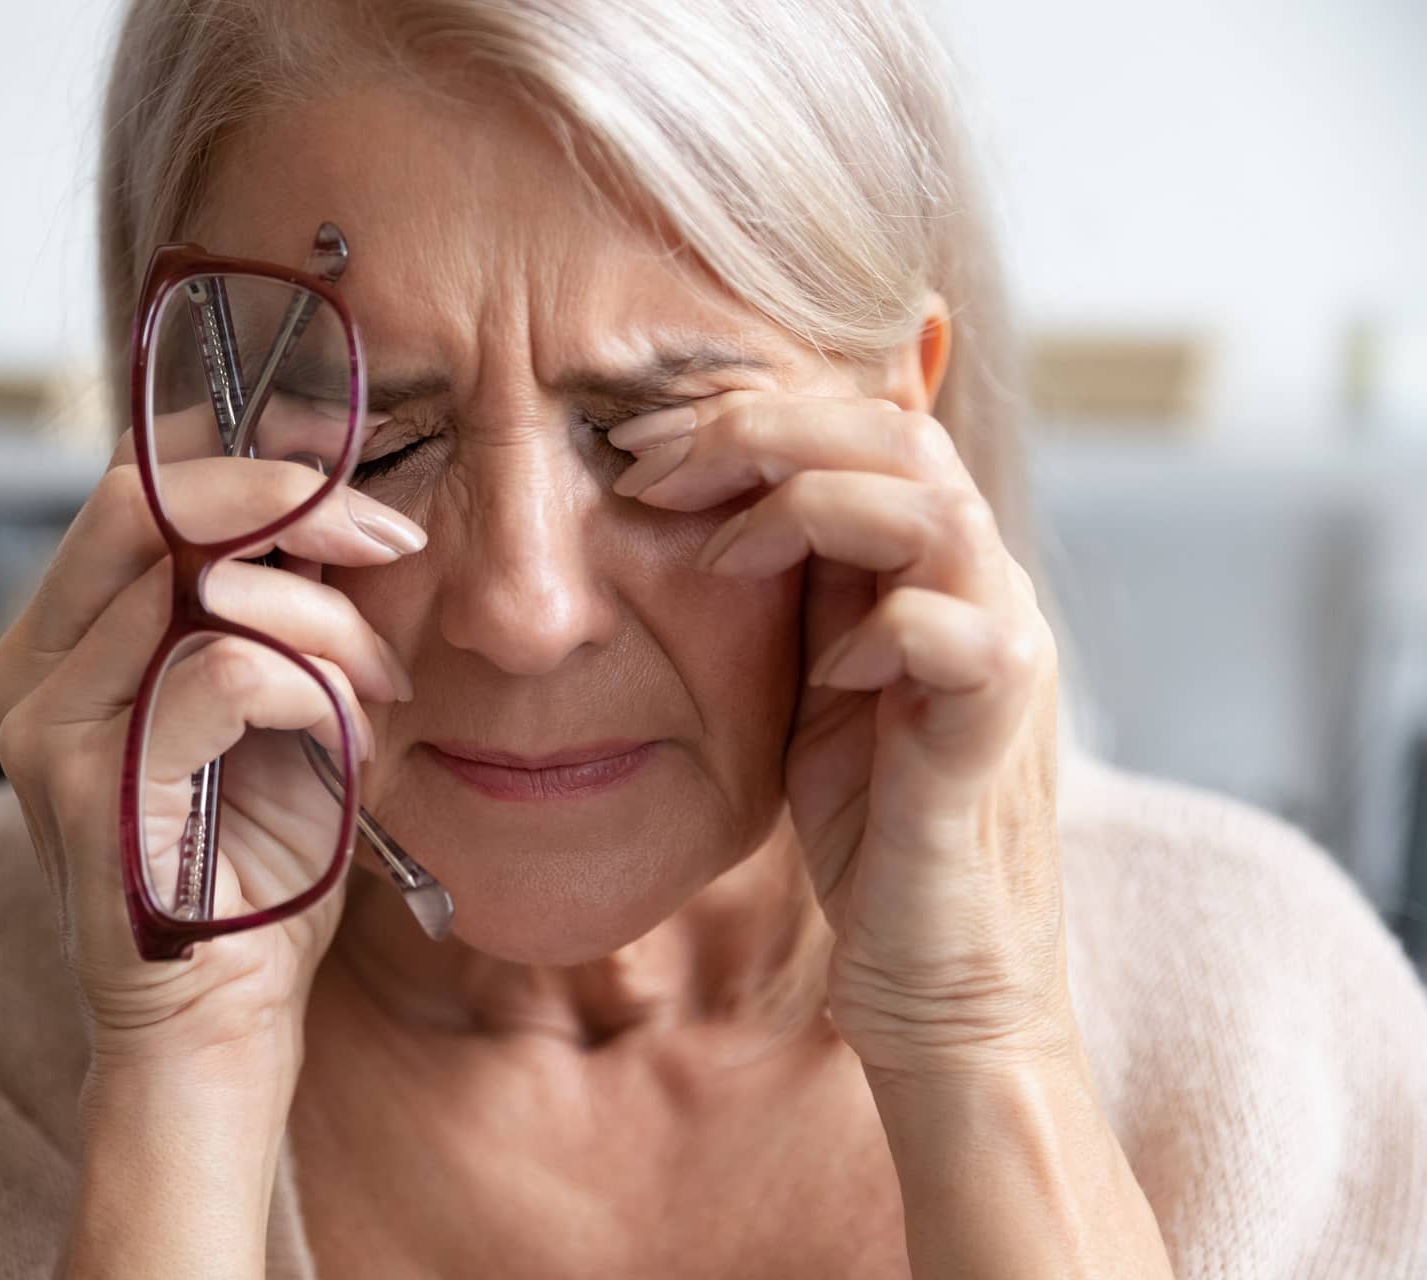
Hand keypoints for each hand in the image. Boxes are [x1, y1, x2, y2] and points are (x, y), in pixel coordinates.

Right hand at [0, 417, 424, 1074]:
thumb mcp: (279, 706)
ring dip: (326, 620)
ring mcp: (47, 725)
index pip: (136, 485)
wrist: (220, 1021)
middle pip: (144, 499)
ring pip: (200, 583)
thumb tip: (339, 501)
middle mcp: (31, 669)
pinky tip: (346, 735)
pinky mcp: (89, 784)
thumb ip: (280, 607)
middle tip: (388, 541)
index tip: (352, 482)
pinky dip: (314, 687)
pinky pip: (226, 670)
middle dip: (290, 501)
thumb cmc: (256, 863)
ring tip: (378, 684)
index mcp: (67, 640)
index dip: (247, 458)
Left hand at [612, 390, 1066, 1078]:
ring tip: (716, 552)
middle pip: (897, 434)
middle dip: (759, 430)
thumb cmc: (871, 826)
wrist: (939, 972)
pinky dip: (878, 628)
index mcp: (936, 566)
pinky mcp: (995, 731)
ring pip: (931, 506)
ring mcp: (1002, 652)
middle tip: (650, 465)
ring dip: (805, 506)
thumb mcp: (812, 680)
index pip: (864, 427)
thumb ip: (796, 587)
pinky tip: (823, 669)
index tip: (639, 442)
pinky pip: (954, 634)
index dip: (751, 414)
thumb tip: (705, 496)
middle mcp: (984, 587)